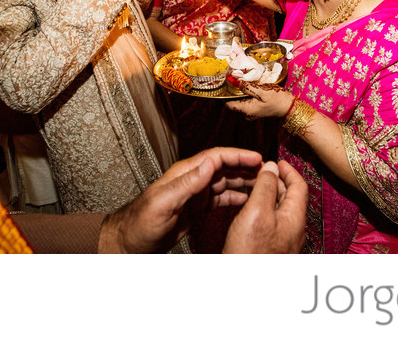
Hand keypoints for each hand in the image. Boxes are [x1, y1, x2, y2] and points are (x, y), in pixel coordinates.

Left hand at [98, 147, 262, 253]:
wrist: (129, 243)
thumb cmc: (140, 223)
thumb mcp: (164, 202)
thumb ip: (187, 183)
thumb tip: (210, 162)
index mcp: (185, 174)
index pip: (216, 157)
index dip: (238, 156)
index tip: (257, 158)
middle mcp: (192, 180)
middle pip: (224, 167)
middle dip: (246, 167)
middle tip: (268, 171)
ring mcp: (195, 194)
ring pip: (225, 182)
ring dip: (243, 182)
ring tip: (263, 185)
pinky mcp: (196, 209)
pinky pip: (220, 199)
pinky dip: (235, 198)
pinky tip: (247, 201)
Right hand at [223, 160, 307, 253]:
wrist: (244, 285)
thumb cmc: (250, 254)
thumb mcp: (256, 212)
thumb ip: (265, 187)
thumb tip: (272, 167)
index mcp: (294, 218)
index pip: (299, 186)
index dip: (288, 170)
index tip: (278, 162)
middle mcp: (294, 230)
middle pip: (290, 197)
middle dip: (277, 181)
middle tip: (262, 171)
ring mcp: (284, 240)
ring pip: (280, 209)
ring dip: (269, 195)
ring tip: (254, 187)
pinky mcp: (274, 248)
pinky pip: (273, 222)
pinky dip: (264, 209)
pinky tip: (250, 211)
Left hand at [225, 81, 294, 119]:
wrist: (288, 106)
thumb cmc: (277, 99)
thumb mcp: (263, 91)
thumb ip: (249, 88)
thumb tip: (237, 83)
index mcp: (246, 109)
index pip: (228, 104)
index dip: (225, 94)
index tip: (225, 83)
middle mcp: (247, 113)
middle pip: (234, 102)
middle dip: (233, 91)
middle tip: (234, 78)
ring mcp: (251, 113)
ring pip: (240, 101)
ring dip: (240, 92)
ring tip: (242, 80)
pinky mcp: (255, 110)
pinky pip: (246, 102)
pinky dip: (246, 94)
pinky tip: (250, 86)